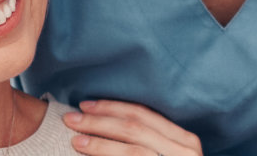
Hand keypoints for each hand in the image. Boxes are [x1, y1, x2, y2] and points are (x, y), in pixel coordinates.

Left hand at [64, 99, 202, 155]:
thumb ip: (148, 141)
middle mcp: (184, 153)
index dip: (112, 107)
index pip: (143, 115)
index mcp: (184, 141)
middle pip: (134, 128)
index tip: (85, 105)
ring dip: (100, 143)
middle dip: (99, 121)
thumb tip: (104, 121)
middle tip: (71, 119)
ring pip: (133, 150)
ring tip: (76, 140)